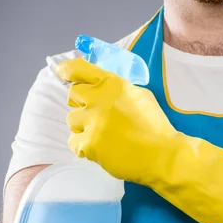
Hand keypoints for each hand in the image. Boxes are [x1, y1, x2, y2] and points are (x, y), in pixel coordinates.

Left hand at [56, 57, 178, 187]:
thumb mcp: (140, 95)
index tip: (61, 72)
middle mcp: (99, 99)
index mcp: (113, 84)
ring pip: (71, 119)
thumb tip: (99, 86)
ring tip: (103, 135)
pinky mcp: (89, 143)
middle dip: (82, 104)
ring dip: (83, 126)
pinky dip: (84, 146)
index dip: (67, 70)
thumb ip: (117, 89)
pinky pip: (74, 142)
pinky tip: (101, 149)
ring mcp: (92, 121)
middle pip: (72, 94)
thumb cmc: (155, 126)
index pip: (79, 69)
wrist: (162, 154)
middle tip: (98, 115)